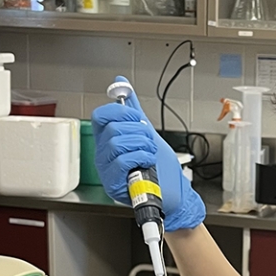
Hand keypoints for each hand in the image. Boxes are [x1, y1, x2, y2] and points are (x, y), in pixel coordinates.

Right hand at [92, 76, 204, 230]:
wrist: (175, 194)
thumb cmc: (161, 168)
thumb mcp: (146, 132)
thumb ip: (132, 109)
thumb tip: (121, 82)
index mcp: (107, 141)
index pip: (101, 115)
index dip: (121, 112)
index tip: (138, 119)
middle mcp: (103, 155)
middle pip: (113, 128)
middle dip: (139, 132)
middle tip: (149, 144)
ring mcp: (106, 170)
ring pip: (118, 142)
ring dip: (143, 146)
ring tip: (149, 156)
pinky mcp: (114, 185)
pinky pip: (122, 160)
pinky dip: (141, 158)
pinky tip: (147, 165)